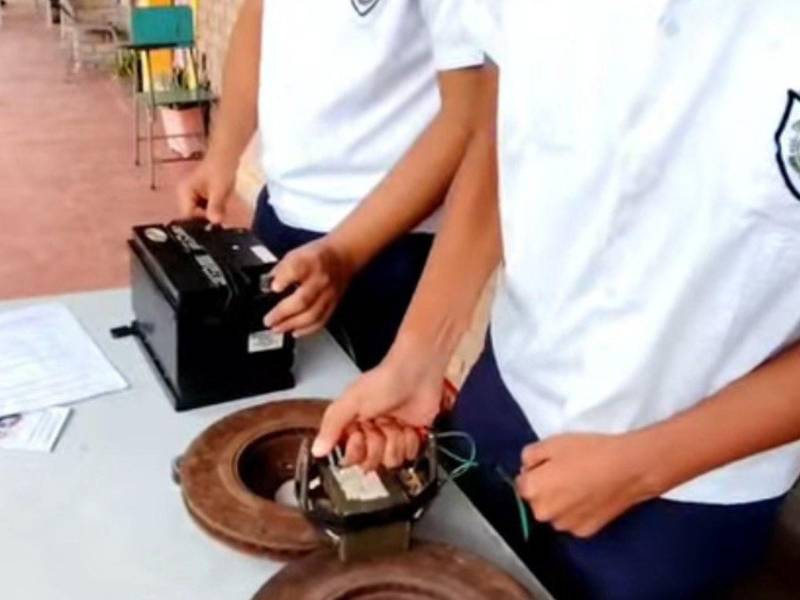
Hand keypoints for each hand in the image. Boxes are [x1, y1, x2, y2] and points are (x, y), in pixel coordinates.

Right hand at [177, 156, 237, 223]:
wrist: (227, 157)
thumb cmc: (220, 170)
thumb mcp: (218, 190)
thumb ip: (215, 206)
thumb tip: (215, 222)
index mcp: (184, 193)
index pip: (187, 215)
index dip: (200, 221)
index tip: (214, 221)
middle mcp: (185, 196)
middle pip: (194, 216)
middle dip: (207, 217)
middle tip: (221, 216)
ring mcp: (193, 196)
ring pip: (201, 213)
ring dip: (212, 213)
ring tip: (222, 206)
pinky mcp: (201, 196)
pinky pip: (206, 208)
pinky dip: (214, 208)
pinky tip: (222, 204)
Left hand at [263, 238, 353, 336]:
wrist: (343, 257)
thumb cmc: (317, 256)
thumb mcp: (295, 253)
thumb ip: (280, 269)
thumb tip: (266, 285)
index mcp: (309, 262)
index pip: (297, 270)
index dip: (284, 279)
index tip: (274, 287)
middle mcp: (320, 279)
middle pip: (303, 300)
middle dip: (282, 313)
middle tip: (268, 320)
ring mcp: (329, 293)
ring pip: (311, 315)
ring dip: (292, 324)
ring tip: (277, 328)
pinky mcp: (334, 304)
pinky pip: (321, 321)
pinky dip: (307, 329)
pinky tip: (295, 331)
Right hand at [312, 337, 448, 469]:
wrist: (418, 372)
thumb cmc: (386, 379)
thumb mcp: (351, 400)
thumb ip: (332, 425)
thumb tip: (317, 449)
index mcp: (352, 425)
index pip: (349, 457)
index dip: (356, 450)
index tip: (360, 434)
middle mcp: (371, 433)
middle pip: (370, 463)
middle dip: (377, 446)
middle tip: (379, 426)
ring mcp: (391, 436)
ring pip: (391, 462)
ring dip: (395, 441)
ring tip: (395, 423)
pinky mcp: (411, 438)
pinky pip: (410, 455)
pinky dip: (411, 441)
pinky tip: (408, 426)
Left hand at [516, 433, 660, 537]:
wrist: (628, 468)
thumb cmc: (589, 452)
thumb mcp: (552, 442)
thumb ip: (529, 455)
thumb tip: (526, 467)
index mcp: (533, 490)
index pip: (521, 483)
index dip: (535, 471)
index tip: (549, 464)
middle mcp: (544, 513)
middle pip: (537, 500)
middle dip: (546, 488)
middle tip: (567, 471)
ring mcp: (565, 525)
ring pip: (555, 512)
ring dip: (561, 501)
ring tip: (581, 483)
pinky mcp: (584, 532)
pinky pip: (572, 520)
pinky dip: (577, 511)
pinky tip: (591, 495)